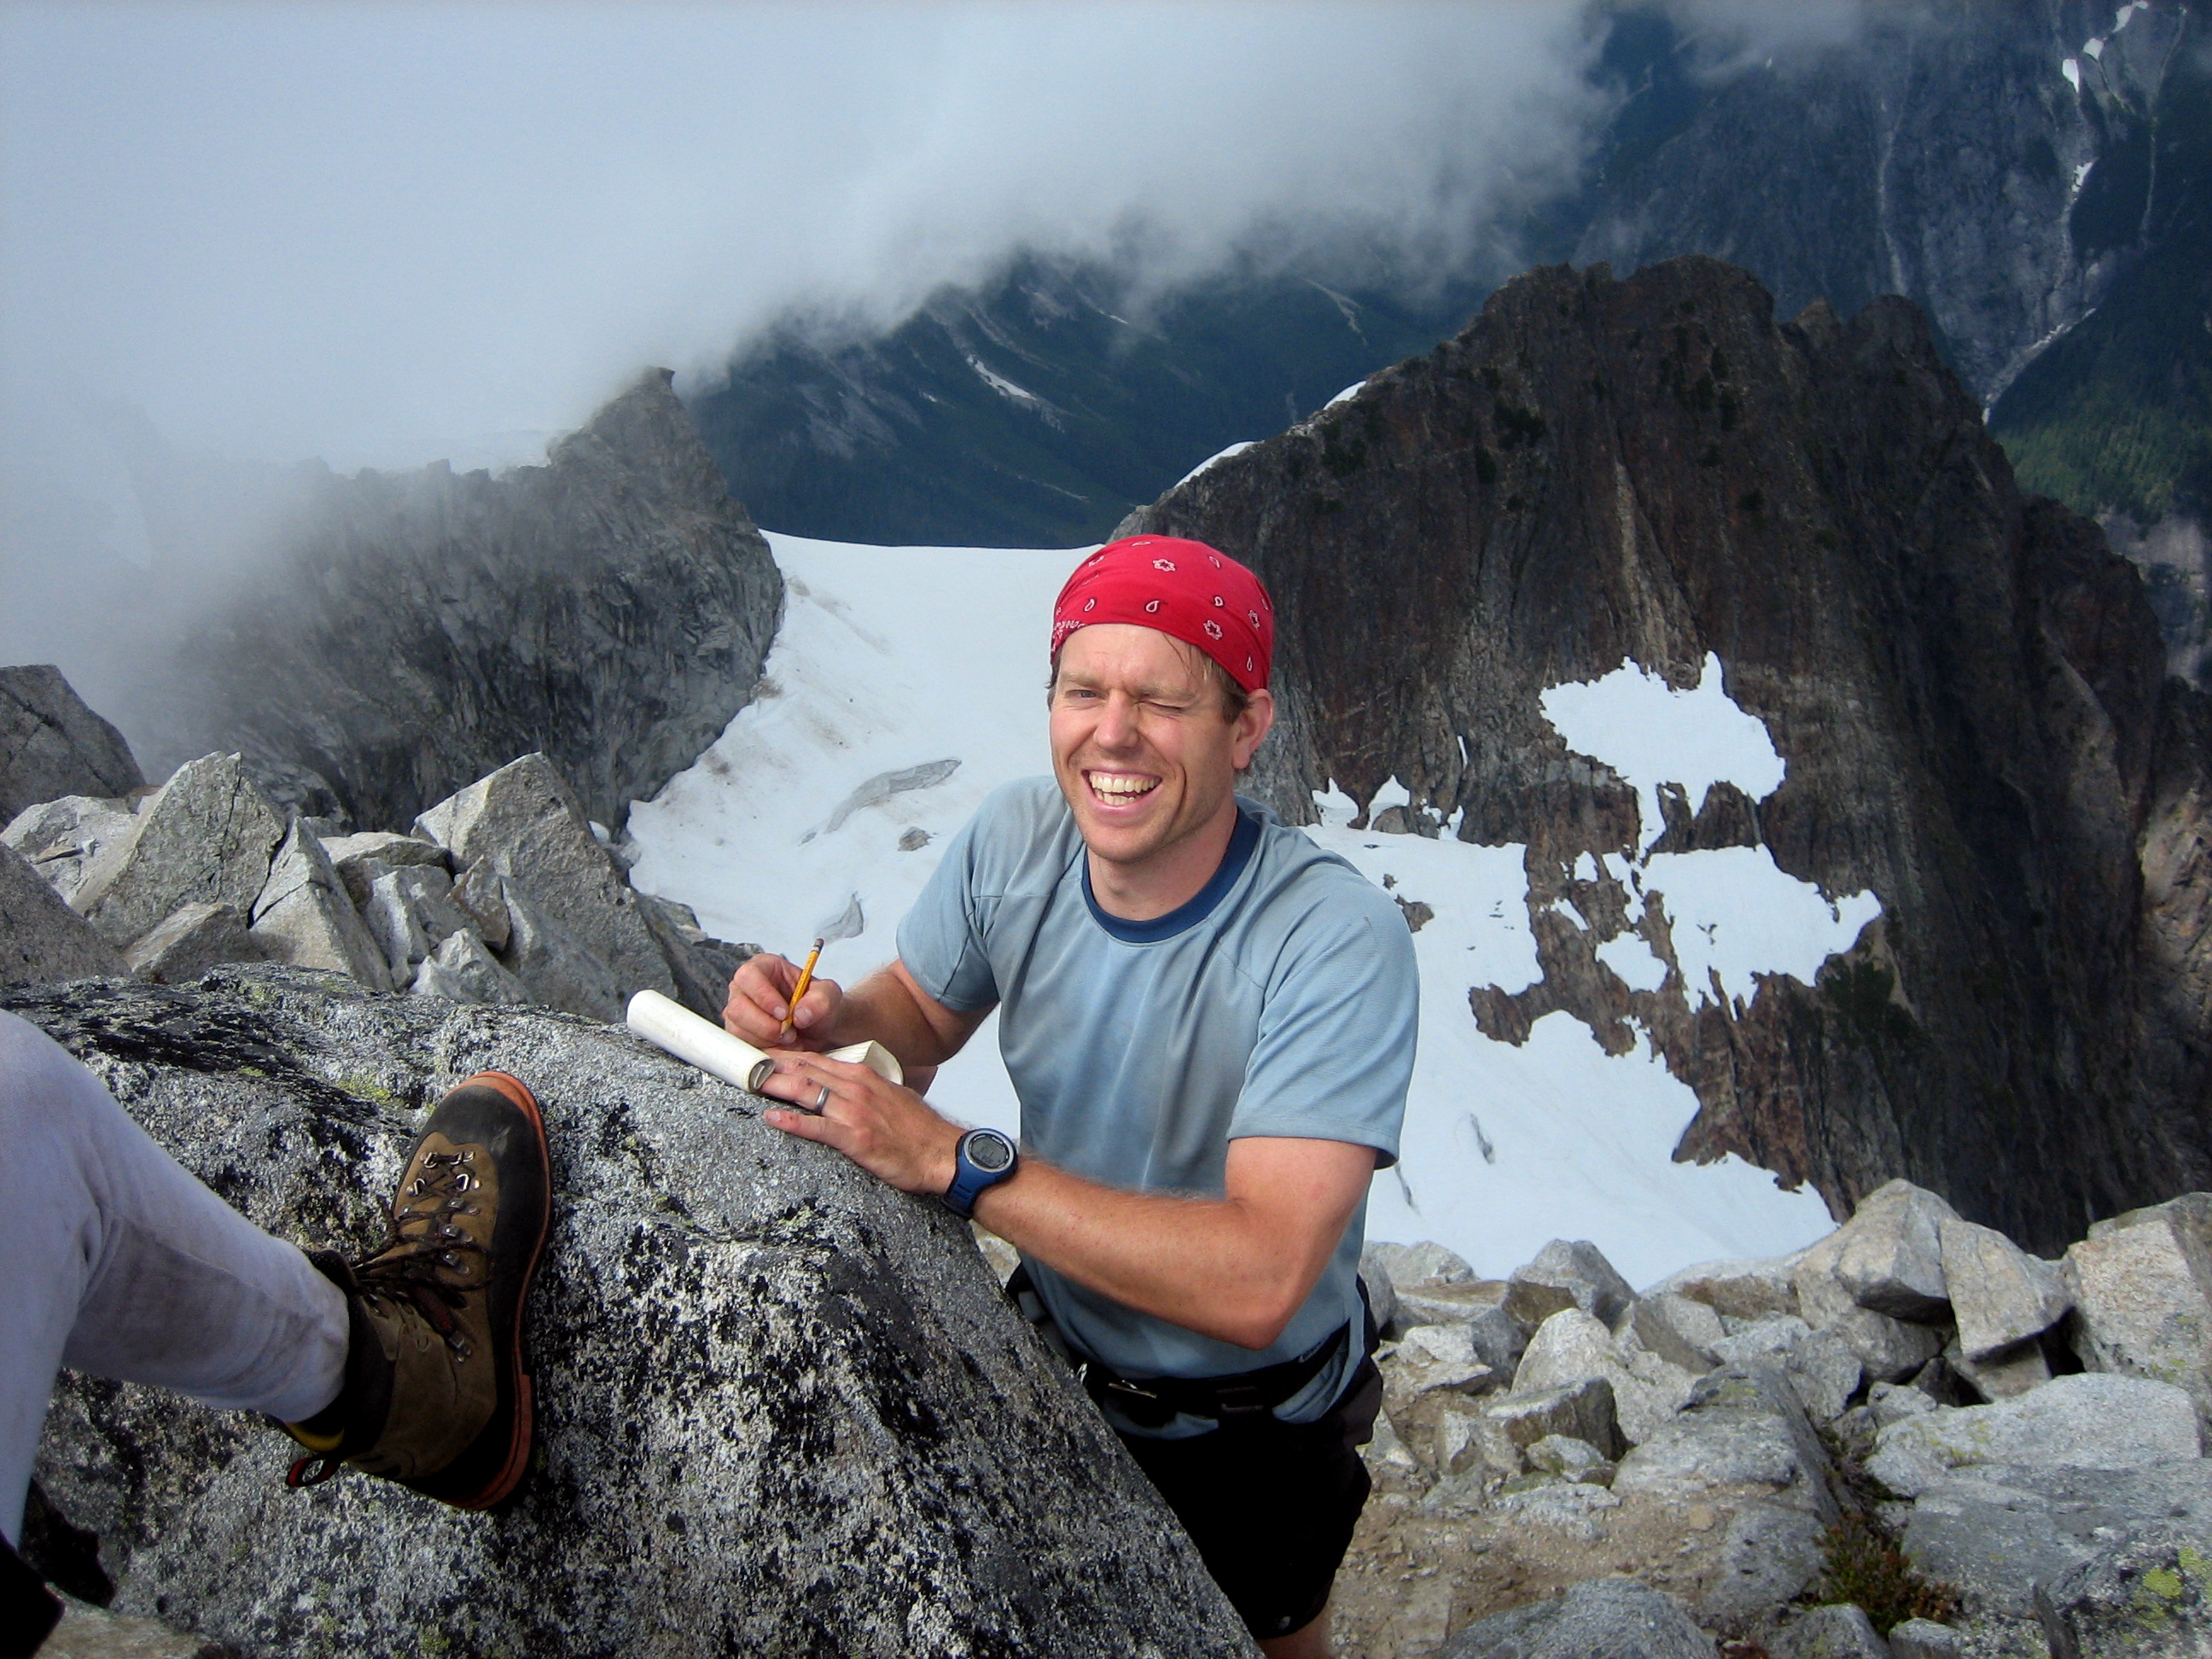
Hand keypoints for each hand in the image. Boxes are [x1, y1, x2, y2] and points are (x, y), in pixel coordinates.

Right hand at [723, 953, 843, 1050]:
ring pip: (737, 1028)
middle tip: (789, 1032)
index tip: (784, 1014)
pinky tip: (781, 1046)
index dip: (764, 996)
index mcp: (764, 967)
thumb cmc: (817, 1005)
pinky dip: (763, 1050)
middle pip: (737, 1006)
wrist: (818, 1027)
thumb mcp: (829, 996)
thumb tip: (801, 1014)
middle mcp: (745, 988)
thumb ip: (820, 1000)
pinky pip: (742, 1045)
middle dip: (764, 1025)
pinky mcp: (740, 1033)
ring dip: (766, 1039)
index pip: (749, 976)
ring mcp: (739, 1012)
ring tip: (790, 1039)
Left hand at [756, 1050, 963, 1196]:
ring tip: (750, 1081)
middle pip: (805, 1070)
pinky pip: (817, 1127)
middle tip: (745, 1062)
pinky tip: (771, 1117)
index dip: (786, 1056)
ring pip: (806, 1092)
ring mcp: (854, 1111)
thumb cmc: (919, 1129)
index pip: (817, 1060)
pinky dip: (792, 1121)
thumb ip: (867, 1088)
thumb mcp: (892, 1095)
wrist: (942, 1153)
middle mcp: (856, 1088)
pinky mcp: (855, 1137)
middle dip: (772, 1065)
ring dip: (775, 1085)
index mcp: (863, 1076)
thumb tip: (845, 1085)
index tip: (763, 1054)